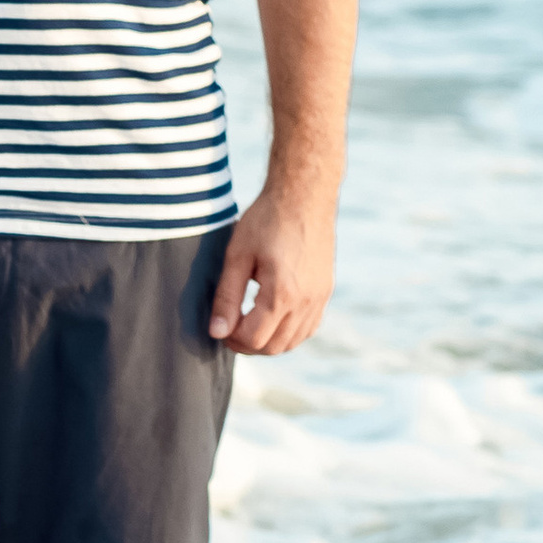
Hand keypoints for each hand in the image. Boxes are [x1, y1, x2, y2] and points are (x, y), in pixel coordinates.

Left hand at [209, 178, 337, 355]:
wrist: (304, 195)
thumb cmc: (266, 220)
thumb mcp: (237, 256)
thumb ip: (226, 297)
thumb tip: (216, 332)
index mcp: (282, 293)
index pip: (254, 338)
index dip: (231, 339)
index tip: (219, 327)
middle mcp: (306, 301)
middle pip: (275, 347)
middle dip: (248, 345)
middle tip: (229, 329)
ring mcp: (320, 298)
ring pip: (293, 341)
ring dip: (268, 341)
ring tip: (247, 324)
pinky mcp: (326, 291)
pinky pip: (308, 327)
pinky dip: (289, 332)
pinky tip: (271, 319)